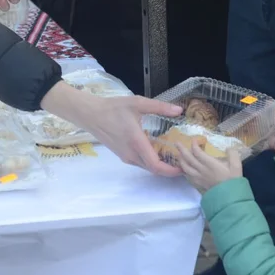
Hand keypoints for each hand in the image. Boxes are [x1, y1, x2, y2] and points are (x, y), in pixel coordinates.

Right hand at [41, 82, 182, 175]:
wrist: (90, 114)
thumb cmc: (113, 108)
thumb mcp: (137, 103)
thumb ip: (160, 107)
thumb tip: (179, 110)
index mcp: (137, 143)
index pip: (156, 166)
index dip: (172, 170)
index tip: (184, 166)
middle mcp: (131, 154)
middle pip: (154, 169)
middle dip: (169, 168)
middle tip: (182, 159)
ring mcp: (125, 157)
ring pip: (147, 167)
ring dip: (160, 165)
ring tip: (172, 154)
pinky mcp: (122, 155)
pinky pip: (140, 163)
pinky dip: (151, 161)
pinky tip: (156, 149)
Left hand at [176, 141, 243, 191]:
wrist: (230, 197)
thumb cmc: (233, 180)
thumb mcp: (237, 166)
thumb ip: (233, 154)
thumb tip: (228, 148)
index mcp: (210, 164)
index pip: (197, 152)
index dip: (194, 144)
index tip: (194, 139)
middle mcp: (202, 170)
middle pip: (188, 158)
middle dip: (182, 149)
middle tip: (177, 143)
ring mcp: (199, 177)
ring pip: (185, 167)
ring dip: (181, 160)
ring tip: (179, 154)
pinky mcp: (199, 184)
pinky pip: (188, 176)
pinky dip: (184, 170)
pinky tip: (184, 168)